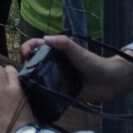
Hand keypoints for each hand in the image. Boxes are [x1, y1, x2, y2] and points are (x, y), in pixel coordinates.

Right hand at [15, 34, 132, 103]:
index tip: (25, 52)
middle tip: (25, 70)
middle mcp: (55, 64)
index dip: (29, 47)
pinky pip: (47, 91)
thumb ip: (63, 43)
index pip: (38, 46)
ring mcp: (57, 78)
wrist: (108, 82)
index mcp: (57, 52)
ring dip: (31, 78)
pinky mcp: (60, 92)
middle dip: (27, 64)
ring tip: (25, 83)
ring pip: (39, 77)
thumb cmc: (93, 63)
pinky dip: (40, 92)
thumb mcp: (77, 50)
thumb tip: (45, 38)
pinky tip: (33, 94)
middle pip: (35, 62)